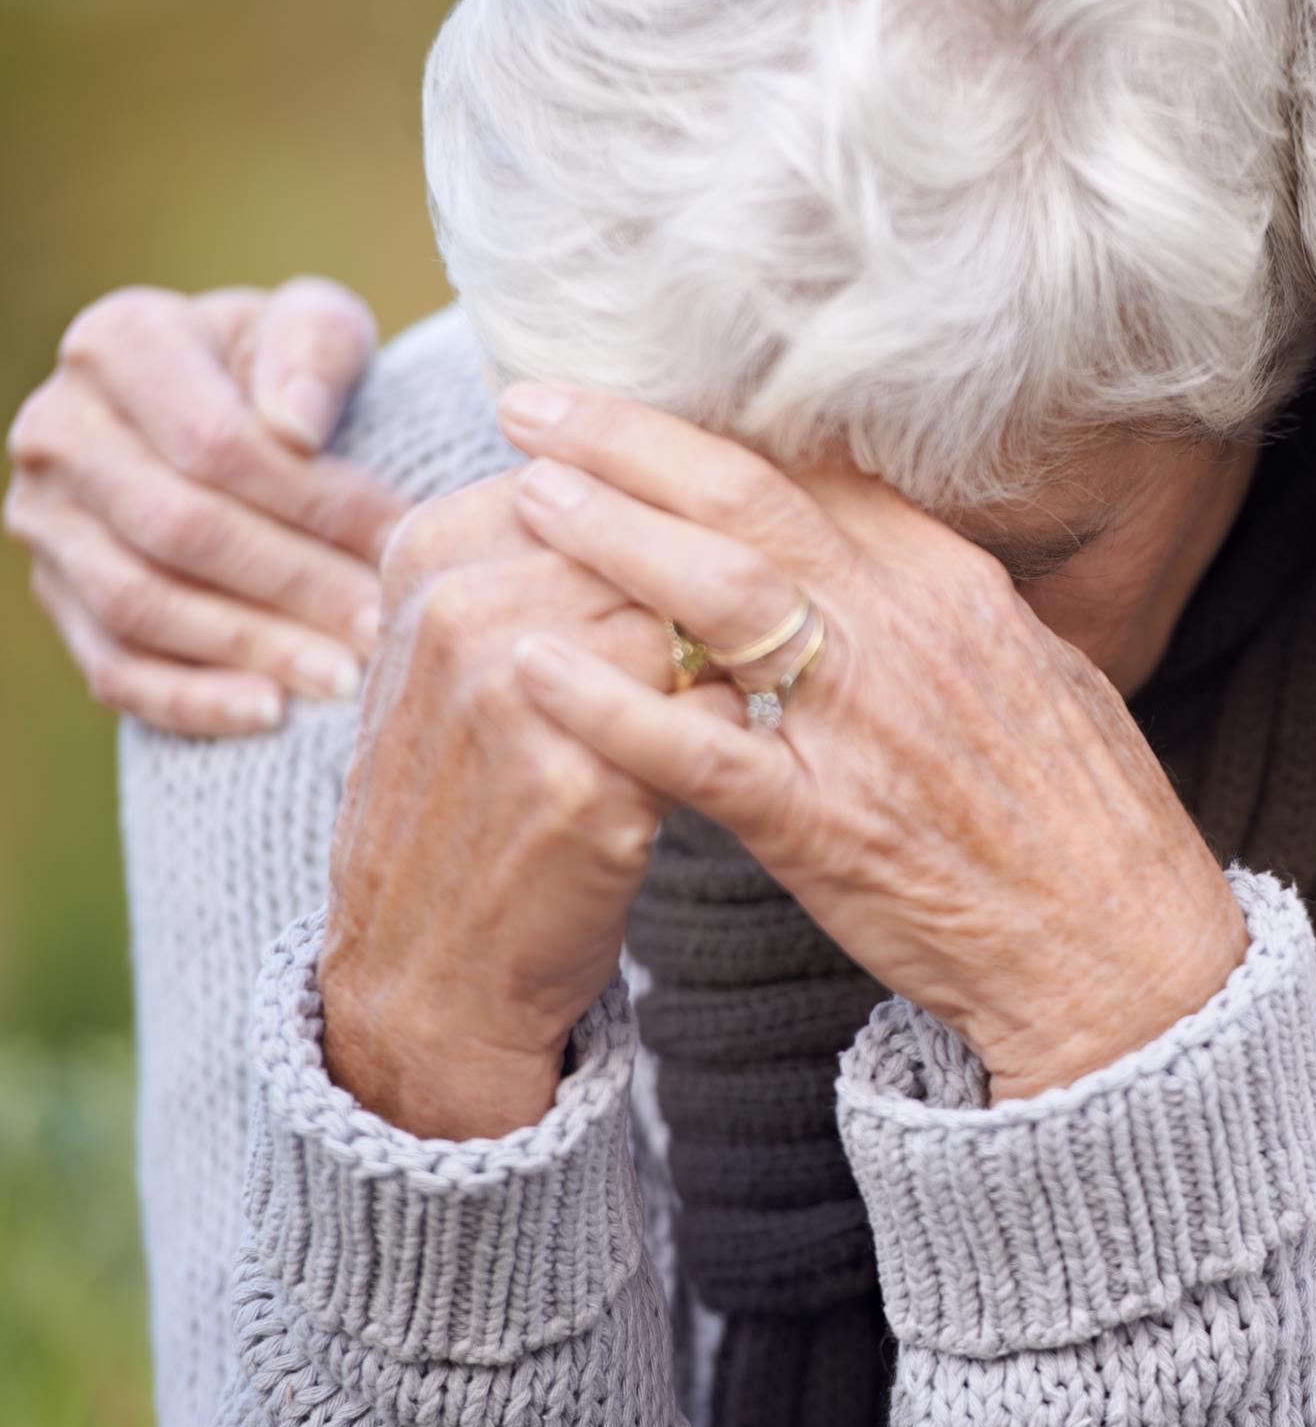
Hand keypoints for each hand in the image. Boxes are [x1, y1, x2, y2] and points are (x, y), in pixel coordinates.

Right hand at [4, 278, 407, 733]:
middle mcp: (59, 430)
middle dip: (293, 585)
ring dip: (250, 648)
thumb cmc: (290, 370)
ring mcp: (45, 521)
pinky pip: (112, 666)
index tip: (402, 544)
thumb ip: (314, 348)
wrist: (231, 414)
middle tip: (382, 627)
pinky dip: (190, 699)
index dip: (317, 503)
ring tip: (345, 677)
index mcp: (117, 345)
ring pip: (141, 603)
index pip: (216, 445)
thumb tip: (295, 425)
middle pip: (179, 528)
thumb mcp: (314, 326)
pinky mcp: (56, 597)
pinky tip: (270, 713)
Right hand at [319, 472, 717, 1139]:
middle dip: (729, 577)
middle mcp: (461, 604)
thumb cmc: (477, 787)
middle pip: (660, 534)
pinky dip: (744, 728)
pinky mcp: (576, 780)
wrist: (429, 959)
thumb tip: (684, 467)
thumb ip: (547, 552)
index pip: (608, 474)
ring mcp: (514, 689)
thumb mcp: (472, 648)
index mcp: (433, 550)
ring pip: (695, 616)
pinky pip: (711, 716)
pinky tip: (749, 752)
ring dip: (747, 647)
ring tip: (762, 685)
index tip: (733, 551)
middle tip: (776, 617)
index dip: (688, 513)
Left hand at [492, 384, 1250, 1100]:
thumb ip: (962, 618)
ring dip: (611, 535)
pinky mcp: (826, 823)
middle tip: (536, 404)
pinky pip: (697, 749)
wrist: (1121, 957)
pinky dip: (607, 706)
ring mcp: (866, 723)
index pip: (821, 477)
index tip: (636, 403)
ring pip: (721, 594)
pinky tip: (529, 673)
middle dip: (633, 442)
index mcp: (961, 592)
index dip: (716, 429)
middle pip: (754, 500)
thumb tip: (907, 569)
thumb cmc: (1095, 831)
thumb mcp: (1049, 683)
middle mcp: (910, 633)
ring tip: (524, 497)